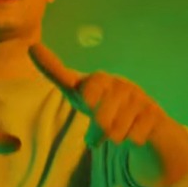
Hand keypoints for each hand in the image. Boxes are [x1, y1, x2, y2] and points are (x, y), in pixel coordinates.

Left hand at [30, 43, 168, 146]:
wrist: (146, 121)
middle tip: (98, 133)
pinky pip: (136, 137)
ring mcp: (140, 99)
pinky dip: (132, 141)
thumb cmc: (105, 104)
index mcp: (101, 80)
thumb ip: (57, 73)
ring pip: (118, 131)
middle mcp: (122, 86)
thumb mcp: (80, 92)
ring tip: (116, 133)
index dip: (89, 95)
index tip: (86, 101)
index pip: (93, 85)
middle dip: (97, 132)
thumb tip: (32, 45)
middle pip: (102, 119)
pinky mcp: (155, 114)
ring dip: (114, 139)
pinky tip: (134, 133)